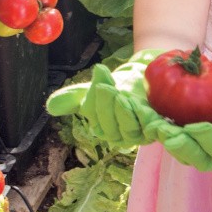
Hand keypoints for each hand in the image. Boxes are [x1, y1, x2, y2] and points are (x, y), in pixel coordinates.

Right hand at [45, 48, 163, 148]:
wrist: (142, 76)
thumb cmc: (114, 86)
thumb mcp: (89, 90)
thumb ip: (71, 99)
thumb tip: (51, 107)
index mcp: (107, 131)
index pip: (100, 126)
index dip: (97, 107)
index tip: (97, 86)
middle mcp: (125, 136)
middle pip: (115, 130)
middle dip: (108, 108)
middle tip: (106, 87)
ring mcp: (144, 132)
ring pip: (132, 129)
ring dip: (125, 112)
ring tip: (121, 93)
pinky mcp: (160, 126)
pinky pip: (154, 127)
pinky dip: (148, 118)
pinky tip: (141, 103)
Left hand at [149, 65, 211, 170]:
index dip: (205, 139)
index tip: (195, 127)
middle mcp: (204, 156)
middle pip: (189, 154)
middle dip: (177, 143)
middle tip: (166, 131)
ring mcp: (186, 148)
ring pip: (173, 145)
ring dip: (160, 135)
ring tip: (151, 122)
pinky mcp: (173, 136)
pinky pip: (162, 133)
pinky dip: (151, 123)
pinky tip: (143, 111)